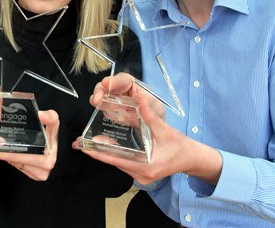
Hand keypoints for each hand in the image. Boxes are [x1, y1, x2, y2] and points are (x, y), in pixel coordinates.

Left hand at [0, 110, 58, 180]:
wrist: (65, 152)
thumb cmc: (59, 139)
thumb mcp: (56, 126)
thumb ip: (51, 118)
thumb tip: (40, 114)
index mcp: (46, 159)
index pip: (19, 156)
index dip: (3, 152)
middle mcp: (41, 170)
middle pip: (14, 162)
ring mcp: (37, 174)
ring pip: (15, 165)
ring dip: (2, 156)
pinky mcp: (34, 175)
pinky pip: (19, 166)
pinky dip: (10, 158)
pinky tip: (0, 151)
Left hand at [79, 91, 220, 185]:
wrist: (192, 159)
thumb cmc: (180, 146)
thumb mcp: (165, 130)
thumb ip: (150, 115)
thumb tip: (139, 97)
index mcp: (146, 167)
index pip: (116, 160)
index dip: (99, 154)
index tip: (85, 148)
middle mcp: (141, 175)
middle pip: (114, 163)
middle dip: (98, 153)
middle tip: (81, 144)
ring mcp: (142, 177)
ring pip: (118, 164)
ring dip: (105, 154)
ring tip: (89, 145)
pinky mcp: (142, 174)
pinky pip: (124, 164)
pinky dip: (115, 156)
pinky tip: (107, 148)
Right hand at [90, 73, 165, 120]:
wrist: (154, 130)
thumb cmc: (156, 113)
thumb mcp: (156, 107)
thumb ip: (149, 103)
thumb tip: (137, 96)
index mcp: (133, 86)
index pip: (122, 80)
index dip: (114, 80)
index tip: (106, 83)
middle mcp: (122, 92)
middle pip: (107, 87)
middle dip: (100, 91)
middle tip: (96, 99)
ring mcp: (115, 103)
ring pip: (102, 98)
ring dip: (100, 102)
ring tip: (102, 107)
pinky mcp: (112, 113)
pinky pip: (105, 111)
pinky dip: (105, 113)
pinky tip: (111, 116)